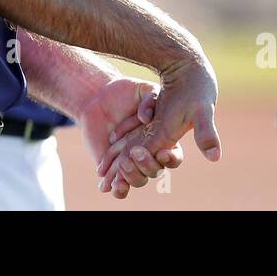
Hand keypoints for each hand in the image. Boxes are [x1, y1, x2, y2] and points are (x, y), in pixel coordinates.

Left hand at [96, 56, 219, 198]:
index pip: (172, 156)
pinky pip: (116, 177)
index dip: (169, 158)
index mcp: (165, 138)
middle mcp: (150, 151)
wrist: (104, 93)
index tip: (162, 152)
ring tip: (121, 165)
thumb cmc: (133, 90)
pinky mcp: (114, 160)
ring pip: (136, 176)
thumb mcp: (147, 90)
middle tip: (135, 152)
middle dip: (146, 164)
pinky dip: (113, 183)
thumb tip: (146, 117)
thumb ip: (151, 100)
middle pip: (154, 169)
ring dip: (129, 175)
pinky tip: (105, 185)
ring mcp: (132, 156)